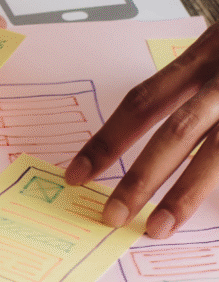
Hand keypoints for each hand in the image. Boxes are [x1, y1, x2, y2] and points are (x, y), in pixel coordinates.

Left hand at [65, 26, 218, 238]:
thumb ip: (190, 88)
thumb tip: (150, 147)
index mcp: (208, 53)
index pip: (144, 100)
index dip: (108, 139)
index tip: (77, 173)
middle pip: (178, 130)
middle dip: (140, 176)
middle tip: (110, 214)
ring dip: (187, 193)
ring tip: (158, 227)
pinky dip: (215, 183)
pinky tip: (209, 216)